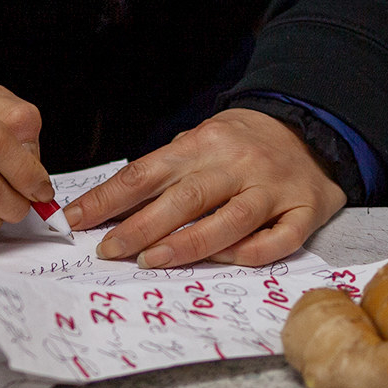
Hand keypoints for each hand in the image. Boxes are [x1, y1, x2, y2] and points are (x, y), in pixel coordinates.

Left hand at [68, 108, 344, 269]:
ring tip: (150, 261)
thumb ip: (167, 169)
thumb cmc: (242, 142)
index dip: (108, 198)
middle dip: (140, 225)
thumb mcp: (201, 140)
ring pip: (230, 221)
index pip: (147, 171)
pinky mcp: (304, 210)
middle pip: (184, 198)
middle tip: (107, 250)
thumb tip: (112, 205)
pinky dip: (250, 253)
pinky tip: (222, 262)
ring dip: (187, 244)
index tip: (75, 220)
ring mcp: (273, 188)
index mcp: (205, 142)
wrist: (312, 126)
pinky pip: (278, 239)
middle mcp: (239, 163)